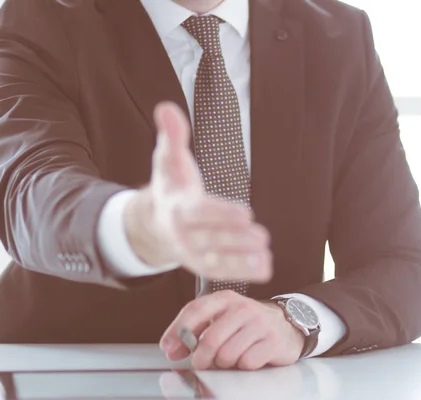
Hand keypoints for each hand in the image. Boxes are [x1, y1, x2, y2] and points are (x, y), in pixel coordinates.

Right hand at [124, 101, 271, 281]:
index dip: (220, 214)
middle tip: (262, 237)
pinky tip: (265, 267)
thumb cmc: (170, 187)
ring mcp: (192, 253)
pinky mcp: (202, 264)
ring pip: (215, 260)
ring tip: (266, 259)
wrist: (154, 223)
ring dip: (240, 261)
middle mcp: (182, 233)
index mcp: (176, 206)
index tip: (245, 213)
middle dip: (234, 239)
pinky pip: (221, 271)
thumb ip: (172, 136)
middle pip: (209, 238)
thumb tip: (166, 107)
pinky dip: (241, 271)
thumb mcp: (168, 159)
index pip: (198, 212)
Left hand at [159, 290, 304, 370]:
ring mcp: (260, 323)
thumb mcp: (220, 319)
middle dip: (201, 358)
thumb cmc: (245, 325)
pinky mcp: (273, 341)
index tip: (168, 349)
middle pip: (210, 339)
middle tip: (202, 363)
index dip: (178, 331)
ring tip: (230, 358)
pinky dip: (243, 366)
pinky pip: (247, 362)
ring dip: (224, 364)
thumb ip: (194, 331)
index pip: (195, 310)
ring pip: (227, 354)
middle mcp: (242, 308)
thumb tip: (171, 349)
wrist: (285, 326)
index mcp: (224, 299)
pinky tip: (248, 358)